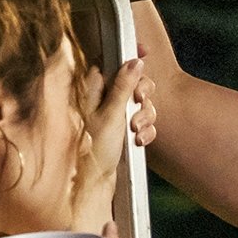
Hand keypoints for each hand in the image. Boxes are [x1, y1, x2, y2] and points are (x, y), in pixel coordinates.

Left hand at [72, 59, 154, 227]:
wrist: (95, 182)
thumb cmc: (94, 150)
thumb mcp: (111, 114)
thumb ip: (124, 86)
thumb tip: (135, 63)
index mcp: (92, 88)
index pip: (113, 61)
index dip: (130, 60)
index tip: (145, 55)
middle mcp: (102, 98)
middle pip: (133, 81)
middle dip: (142, 94)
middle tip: (139, 102)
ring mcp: (114, 114)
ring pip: (140, 103)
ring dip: (145, 115)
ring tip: (135, 129)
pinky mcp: (123, 129)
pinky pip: (142, 120)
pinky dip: (145, 129)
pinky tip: (139, 139)